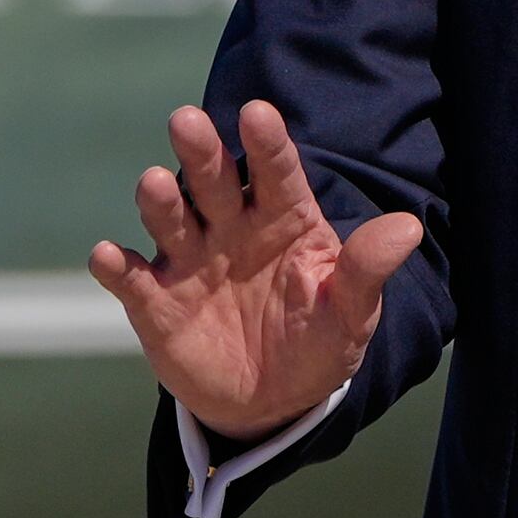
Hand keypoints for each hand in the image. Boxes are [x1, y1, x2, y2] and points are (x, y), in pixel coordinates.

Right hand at [87, 102, 424, 438]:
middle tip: (187, 120)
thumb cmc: (319, 342)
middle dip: (200, 151)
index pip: (276, 171)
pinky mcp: (154, 302)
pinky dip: (116, 267)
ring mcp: (189, 261)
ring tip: (156, 184)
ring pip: (170, 218)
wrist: (272, 403)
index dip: (266, 143)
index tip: (257, 114)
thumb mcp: (351, 314)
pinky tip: (109, 257)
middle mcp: (230, 226)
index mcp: (282, 218)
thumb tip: (408, 228)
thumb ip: (367, 270)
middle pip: (212, 179)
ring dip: (160, 200)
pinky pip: (131, 279)